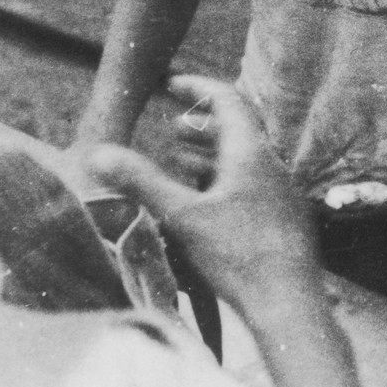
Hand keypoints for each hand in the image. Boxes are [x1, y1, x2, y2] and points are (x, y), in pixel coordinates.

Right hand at [83, 75, 316, 300]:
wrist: (288, 303)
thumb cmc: (238, 257)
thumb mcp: (183, 217)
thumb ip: (142, 182)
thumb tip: (97, 153)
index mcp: (251, 153)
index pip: (227, 99)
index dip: (198, 85)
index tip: (171, 83)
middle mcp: (271, 164)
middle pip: (238, 127)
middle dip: (202, 121)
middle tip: (172, 124)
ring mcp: (281, 190)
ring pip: (245, 157)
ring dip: (212, 151)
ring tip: (182, 156)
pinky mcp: (283, 215)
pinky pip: (253, 181)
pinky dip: (225, 176)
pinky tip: (207, 200)